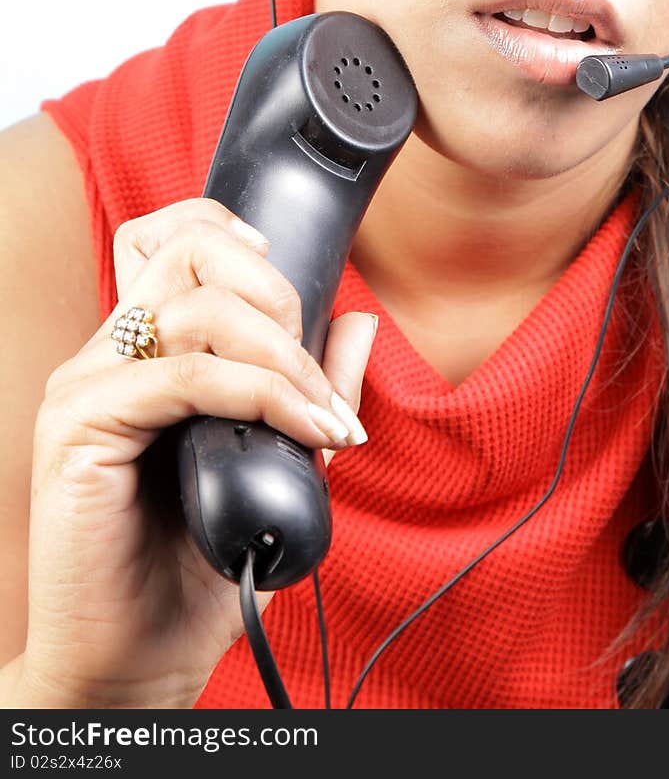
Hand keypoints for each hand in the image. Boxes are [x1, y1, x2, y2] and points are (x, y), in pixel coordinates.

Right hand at [18, 198, 376, 708]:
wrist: (136, 661)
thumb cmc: (196, 566)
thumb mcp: (276, 459)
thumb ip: (309, 385)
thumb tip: (358, 320)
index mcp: (142, 351)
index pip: (177, 237)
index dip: (243, 243)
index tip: (301, 306)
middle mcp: (107, 354)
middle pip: (191, 248)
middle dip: (278, 296)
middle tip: (316, 378)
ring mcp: (86, 385)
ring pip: (196, 304)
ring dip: (282, 353)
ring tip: (322, 415)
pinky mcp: (80, 427)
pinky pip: (187, 377)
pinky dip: (262, 395)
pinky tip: (303, 430)